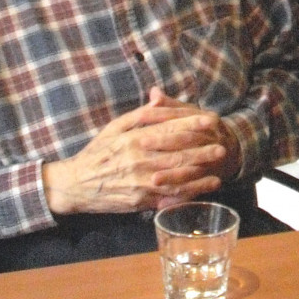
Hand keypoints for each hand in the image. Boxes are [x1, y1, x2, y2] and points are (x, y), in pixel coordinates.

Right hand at [43, 87, 241, 214]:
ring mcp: (140, 184)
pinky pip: (168, 197)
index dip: (192, 125)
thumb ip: (141, 114)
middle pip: (177, 155)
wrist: (75, 185)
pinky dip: (188, 194)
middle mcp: (139, 162)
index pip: (169, 130)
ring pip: (176, 178)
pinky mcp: (140, 202)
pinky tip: (203, 189)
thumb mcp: (115, 127)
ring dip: (200, 174)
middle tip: (222, 146)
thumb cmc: (97, 152)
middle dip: (202, 151)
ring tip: (219, 170)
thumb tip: (159, 97)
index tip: (211, 121)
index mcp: (134, 140)